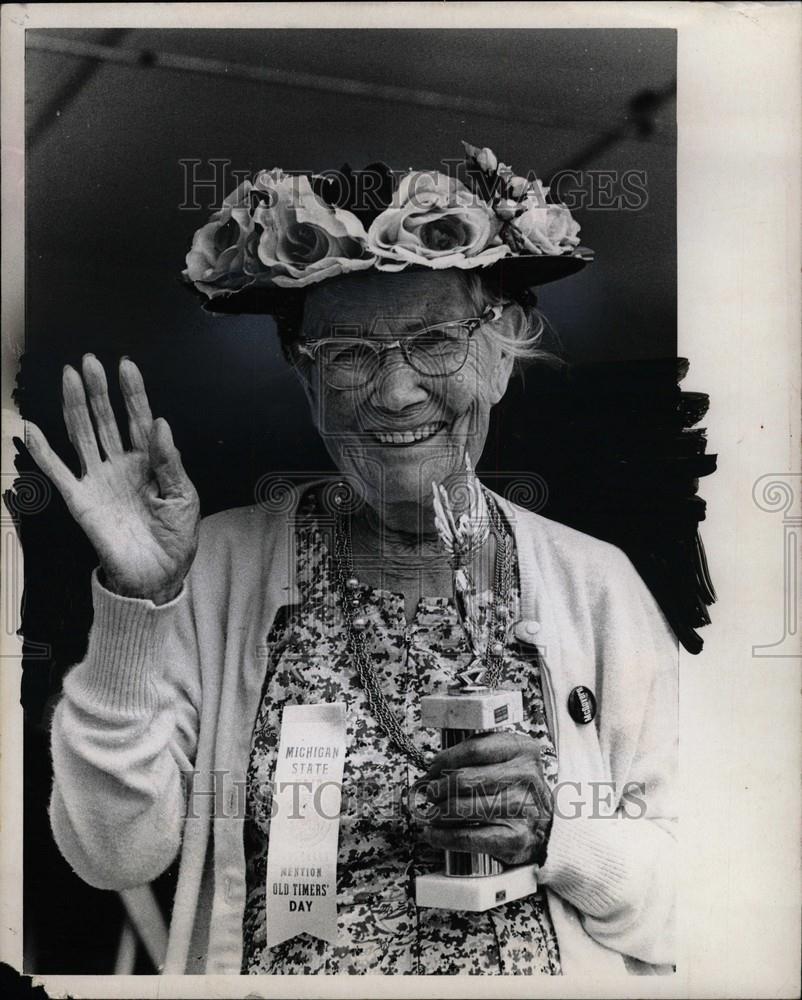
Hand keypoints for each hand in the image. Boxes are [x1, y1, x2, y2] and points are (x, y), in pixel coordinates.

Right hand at [25, 355, 199, 604]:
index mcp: (151, 462)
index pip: (140, 419)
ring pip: (83, 435)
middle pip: (106, 419)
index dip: (133, 393)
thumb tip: (161, 424)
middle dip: (99, 390)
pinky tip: (34, 428)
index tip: (126, 365)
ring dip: (75, 407)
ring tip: (70, 378)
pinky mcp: (81, 500)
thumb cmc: (175, 536)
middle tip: (90, 361)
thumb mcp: (184, 497)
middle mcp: (122, 464)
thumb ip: (170, 462)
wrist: (157, 575)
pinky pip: (59, 472)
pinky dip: (44, 451)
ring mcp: (100, 480)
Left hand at [419, 731, 553, 865]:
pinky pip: (469, 837)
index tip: (433, 768)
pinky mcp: (515, 838)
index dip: (446, 759)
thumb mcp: (506, 761)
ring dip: (439, 812)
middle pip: (466, 779)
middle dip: (439, 787)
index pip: (474, 749)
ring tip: (431, 813)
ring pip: (464, 808)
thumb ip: (474, 760)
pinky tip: (434, 834)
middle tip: (430, 792)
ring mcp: (522, 808)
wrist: (549, 826)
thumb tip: (431, 773)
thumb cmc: (520, 790)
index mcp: (522, 749)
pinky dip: (445, 836)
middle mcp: (526, 776)